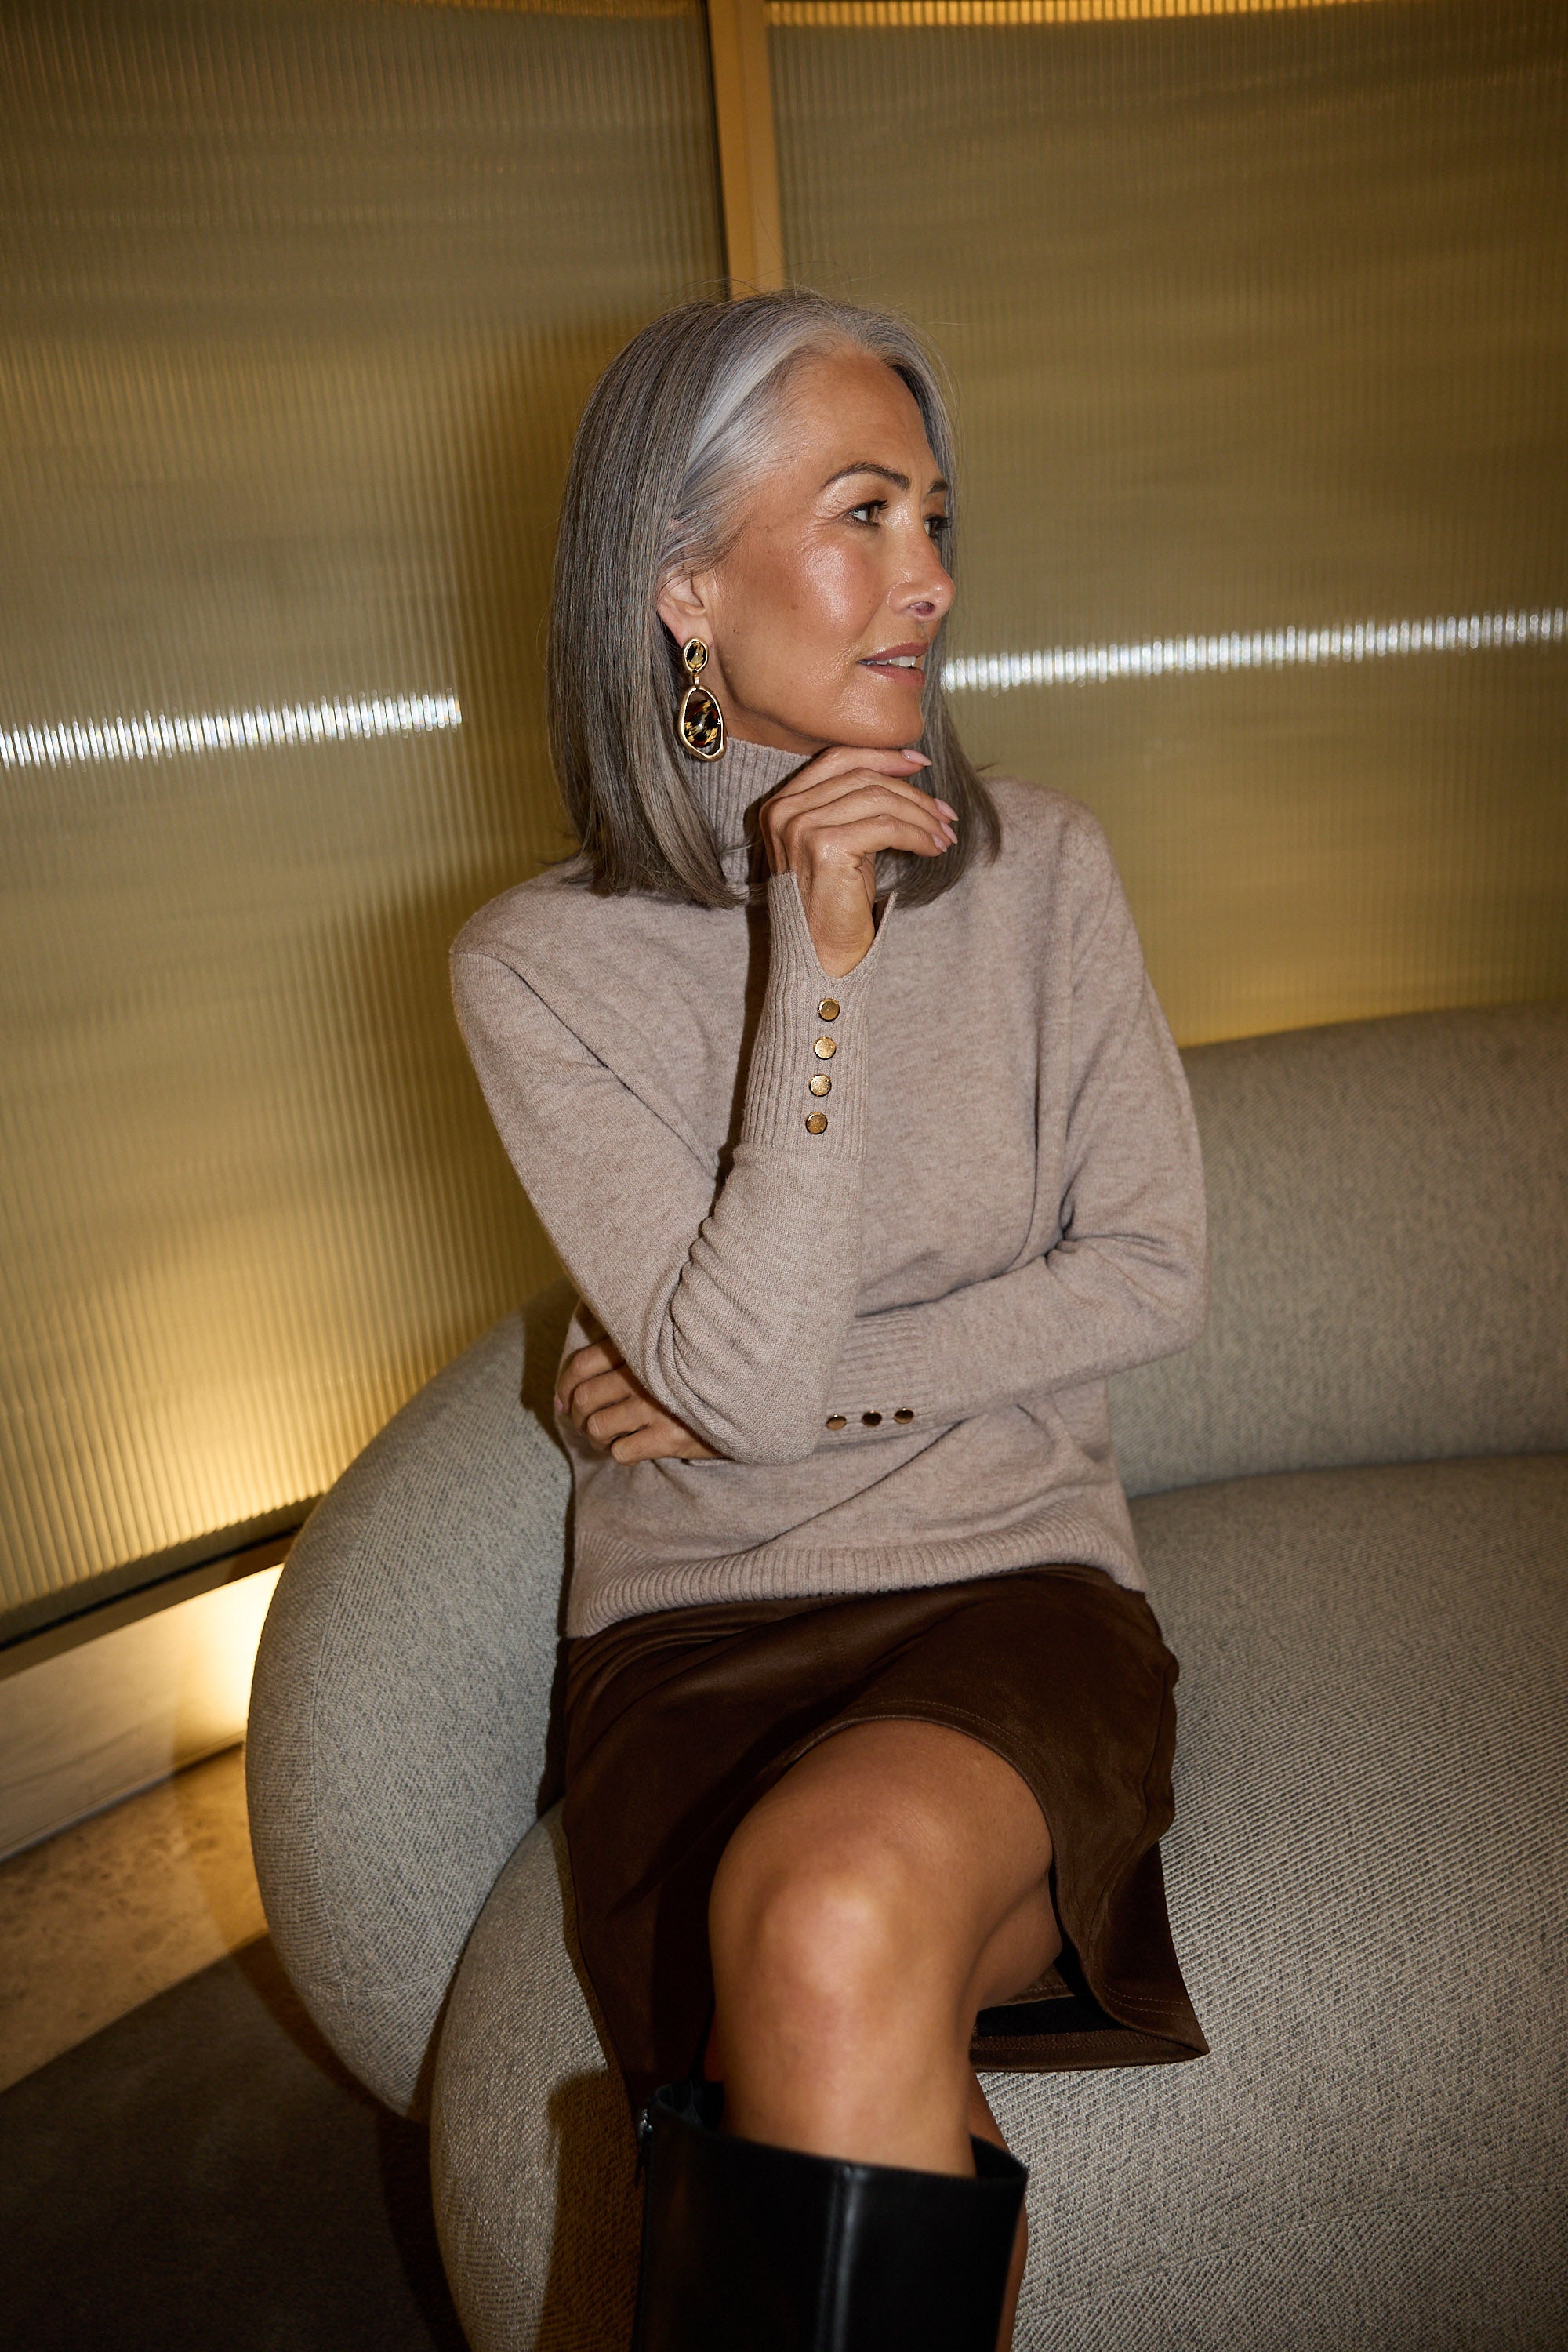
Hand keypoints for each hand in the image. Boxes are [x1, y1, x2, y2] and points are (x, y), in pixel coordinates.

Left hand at [554, 1340, 718, 1462]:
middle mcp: (645, 1376)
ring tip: (607, 1436)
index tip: (562, 1399)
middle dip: (576, 1415)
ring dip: (595, 1437)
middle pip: (585, 1398)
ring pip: (597, 1427)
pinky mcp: (668, 1438)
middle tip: (584, 1420)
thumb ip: (622, 1356)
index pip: (582, 1364)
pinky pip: (620, 1452)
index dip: (564, 1385)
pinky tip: (631, 1446)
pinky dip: (618, 1452)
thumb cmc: (694, 1377)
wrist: (745, 1400)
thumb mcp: (663, 1351)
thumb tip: (561, 1398)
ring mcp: (656, 1407)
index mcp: (640, 1348)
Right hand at [757, 745, 956, 976]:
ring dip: (921, 815)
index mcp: (783, 804)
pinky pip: (886, 827)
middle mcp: (785, 811)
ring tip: (944, 834)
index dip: (883, 756)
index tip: (920, 764)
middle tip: (946, 813)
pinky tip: (933, 848)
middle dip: (912, 792)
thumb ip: (855, 806)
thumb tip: (905, 775)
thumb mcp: (841, 842)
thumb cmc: (833, 902)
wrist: (819, 956)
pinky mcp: (825, 847)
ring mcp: (801, 827)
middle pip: (863, 778)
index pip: (837, 759)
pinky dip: (917, 834)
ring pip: (878, 799)